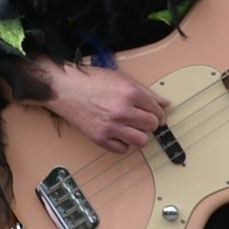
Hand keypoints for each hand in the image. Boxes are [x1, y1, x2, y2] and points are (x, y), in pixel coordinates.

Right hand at [30, 60, 167, 153]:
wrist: (65, 88)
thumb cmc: (91, 81)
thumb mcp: (121, 78)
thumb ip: (145, 92)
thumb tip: (163, 103)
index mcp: (129, 93)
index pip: (156, 110)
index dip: (159, 113)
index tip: (157, 115)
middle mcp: (122, 111)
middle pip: (151, 126)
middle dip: (151, 124)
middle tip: (144, 121)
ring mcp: (111, 126)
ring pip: (141, 141)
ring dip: (139, 135)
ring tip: (131, 128)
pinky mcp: (100, 138)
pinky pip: (122, 149)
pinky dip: (123, 143)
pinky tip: (118, 134)